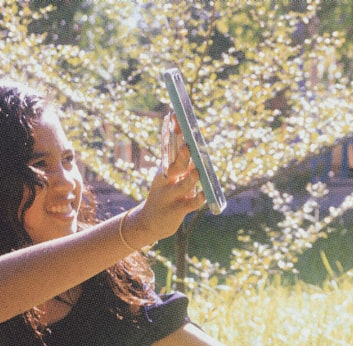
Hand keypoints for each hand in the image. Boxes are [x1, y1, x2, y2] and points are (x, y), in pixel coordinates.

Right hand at [124, 132, 204, 246]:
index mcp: (165, 168)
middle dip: (181, 156)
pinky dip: (196, 199)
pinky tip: (203, 195)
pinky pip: (189, 204)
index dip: (174, 132)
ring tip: (197, 172)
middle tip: (187, 145)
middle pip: (175, 166)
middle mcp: (166, 180)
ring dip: (190, 179)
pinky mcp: (176, 210)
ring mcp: (170, 196)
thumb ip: (183, 164)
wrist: (150, 222)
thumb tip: (194, 145)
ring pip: (182, 185)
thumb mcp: (171, 178)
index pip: (169, 147)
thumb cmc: (166, 194)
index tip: (176, 116)